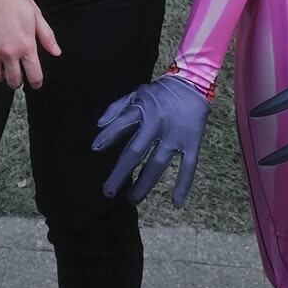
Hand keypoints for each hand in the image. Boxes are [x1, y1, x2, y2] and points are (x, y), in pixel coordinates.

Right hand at [0, 0, 60, 88]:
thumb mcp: (36, 14)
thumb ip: (46, 36)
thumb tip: (56, 52)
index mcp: (27, 46)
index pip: (34, 76)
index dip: (36, 82)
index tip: (34, 82)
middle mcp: (9, 52)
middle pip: (13, 81)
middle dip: (16, 80)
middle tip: (15, 73)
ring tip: (0, 66)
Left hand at [93, 74, 209, 205]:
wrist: (193, 84)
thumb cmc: (159, 92)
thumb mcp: (136, 93)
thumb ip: (116, 108)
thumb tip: (98, 125)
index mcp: (142, 110)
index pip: (121, 124)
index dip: (108, 136)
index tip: (95, 150)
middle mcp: (157, 124)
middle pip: (135, 151)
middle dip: (121, 172)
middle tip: (109, 191)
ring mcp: (175, 136)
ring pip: (157, 163)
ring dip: (144, 183)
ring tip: (132, 199)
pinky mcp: (192, 142)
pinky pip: (188, 166)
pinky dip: (183, 184)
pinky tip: (176, 202)